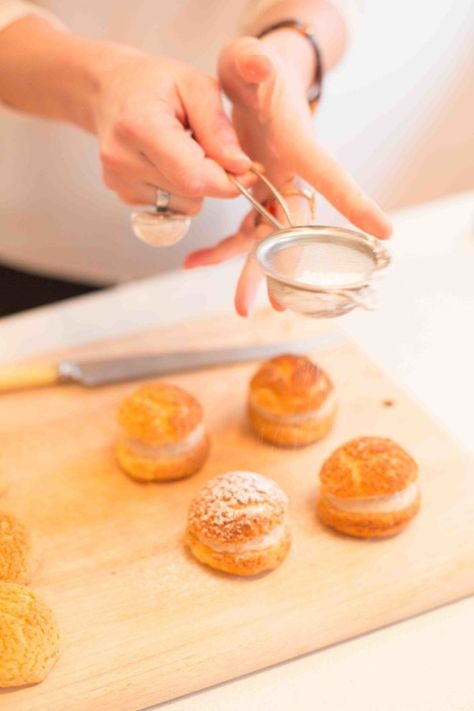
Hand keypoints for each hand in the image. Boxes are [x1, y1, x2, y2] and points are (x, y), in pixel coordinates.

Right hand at [93, 48, 255, 212]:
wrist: (108, 89)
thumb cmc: (152, 83)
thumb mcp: (195, 86)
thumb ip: (218, 128)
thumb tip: (240, 167)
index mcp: (140, 125)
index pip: (194, 176)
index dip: (228, 180)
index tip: (247, 169)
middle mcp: (123, 158)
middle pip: (192, 193)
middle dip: (215, 178)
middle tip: (212, 148)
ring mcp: (119, 180)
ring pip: (185, 205)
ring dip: (196, 184)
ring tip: (182, 150)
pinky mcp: (122, 194)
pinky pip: (171, 206)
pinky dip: (179, 189)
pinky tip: (167, 161)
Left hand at [185, 36, 391, 314]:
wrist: (249, 81)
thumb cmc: (255, 71)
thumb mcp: (249, 60)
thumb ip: (253, 61)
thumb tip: (258, 60)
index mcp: (297, 147)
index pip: (331, 176)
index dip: (357, 202)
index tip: (384, 231)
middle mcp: (291, 175)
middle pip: (294, 227)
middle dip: (284, 267)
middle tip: (280, 304)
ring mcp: (273, 189)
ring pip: (266, 238)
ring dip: (252, 271)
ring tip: (241, 306)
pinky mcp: (253, 195)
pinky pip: (240, 230)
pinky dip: (221, 249)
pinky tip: (197, 262)